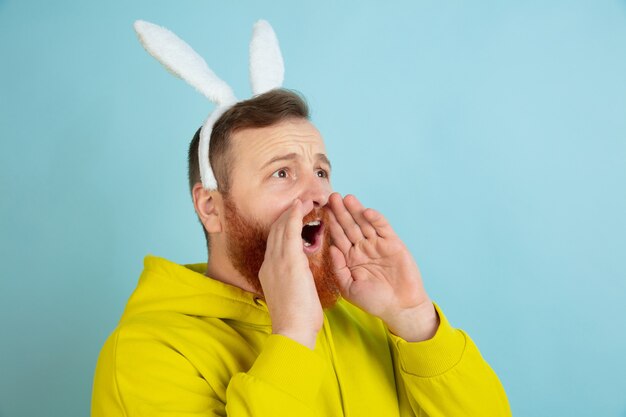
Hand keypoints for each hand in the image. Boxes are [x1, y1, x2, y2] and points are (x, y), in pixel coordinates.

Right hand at [258, 199, 321, 348]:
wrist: (292, 330)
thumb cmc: (296, 319)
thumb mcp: (289, 295)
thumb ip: (291, 281)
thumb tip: (299, 276)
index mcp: (268, 271)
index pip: (275, 243)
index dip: (283, 228)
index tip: (293, 217)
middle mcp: (269, 263)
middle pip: (275, 232)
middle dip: (286, 215)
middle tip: (298, 202)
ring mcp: (277, 261)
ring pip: (282, 228)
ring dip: (292, 212)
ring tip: (302, 200)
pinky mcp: (289, 262)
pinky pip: (290, 232)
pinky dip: (294, 217)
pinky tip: (300, 206)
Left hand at [328, 193, 438, 341]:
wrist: (400, 308)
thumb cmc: (374, 301)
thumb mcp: (349, 287)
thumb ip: (339, 268)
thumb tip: (331, 248)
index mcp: (350, 257)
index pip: (338, 236)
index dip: (331, 224)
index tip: (320, 211)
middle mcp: (363, 248)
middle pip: (349, 226)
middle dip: (340, 212)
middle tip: (331, 197)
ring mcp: (378, 244)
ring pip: (364, 223)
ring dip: (356, 210)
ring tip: (347, 198)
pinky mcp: (393, 243)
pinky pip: (383, 228)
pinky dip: (376, 219)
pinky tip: (366, 211)